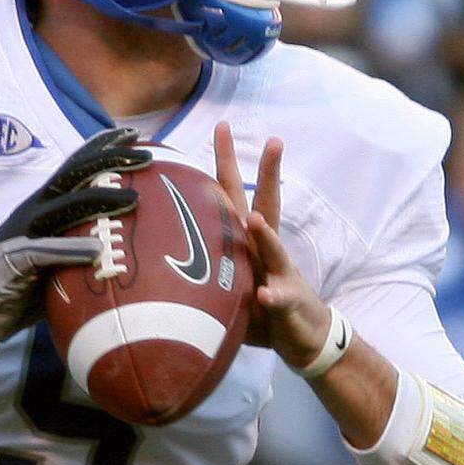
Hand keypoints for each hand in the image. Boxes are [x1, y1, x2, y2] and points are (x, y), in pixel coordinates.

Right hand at [0, 128, 148, 358]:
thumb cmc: (21, 286)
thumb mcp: (56, 259)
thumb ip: (81, 243)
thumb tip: (124, 244)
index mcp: (42, 207)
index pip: (73, 168)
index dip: (101, 147)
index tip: (132, 135)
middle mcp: (33, 212)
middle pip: (73, 175)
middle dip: (110, 160)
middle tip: (146, 156)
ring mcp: (23, 234)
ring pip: (63, 207)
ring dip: (98, 199)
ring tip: (132, 198)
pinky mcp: (15, 261)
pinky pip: (45, 251)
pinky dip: (71, 249)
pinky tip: (96, 250)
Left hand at [213, 122, 331, 368]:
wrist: (304, 337)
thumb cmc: (262, 306)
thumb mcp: (231, 280)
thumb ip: (205, 261)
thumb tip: (159, 245)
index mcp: (251, 241)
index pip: (238, 195)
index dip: (228, 163)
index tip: (222, 127)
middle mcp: (268, 251)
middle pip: (267, 206)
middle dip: (268, 174)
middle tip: (274, 140)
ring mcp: (282, 275)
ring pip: (275, 250)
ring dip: (265, 235)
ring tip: (255, 220)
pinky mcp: (289, 303)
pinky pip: (279, 300)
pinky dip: (272, 297)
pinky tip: (266, 295)